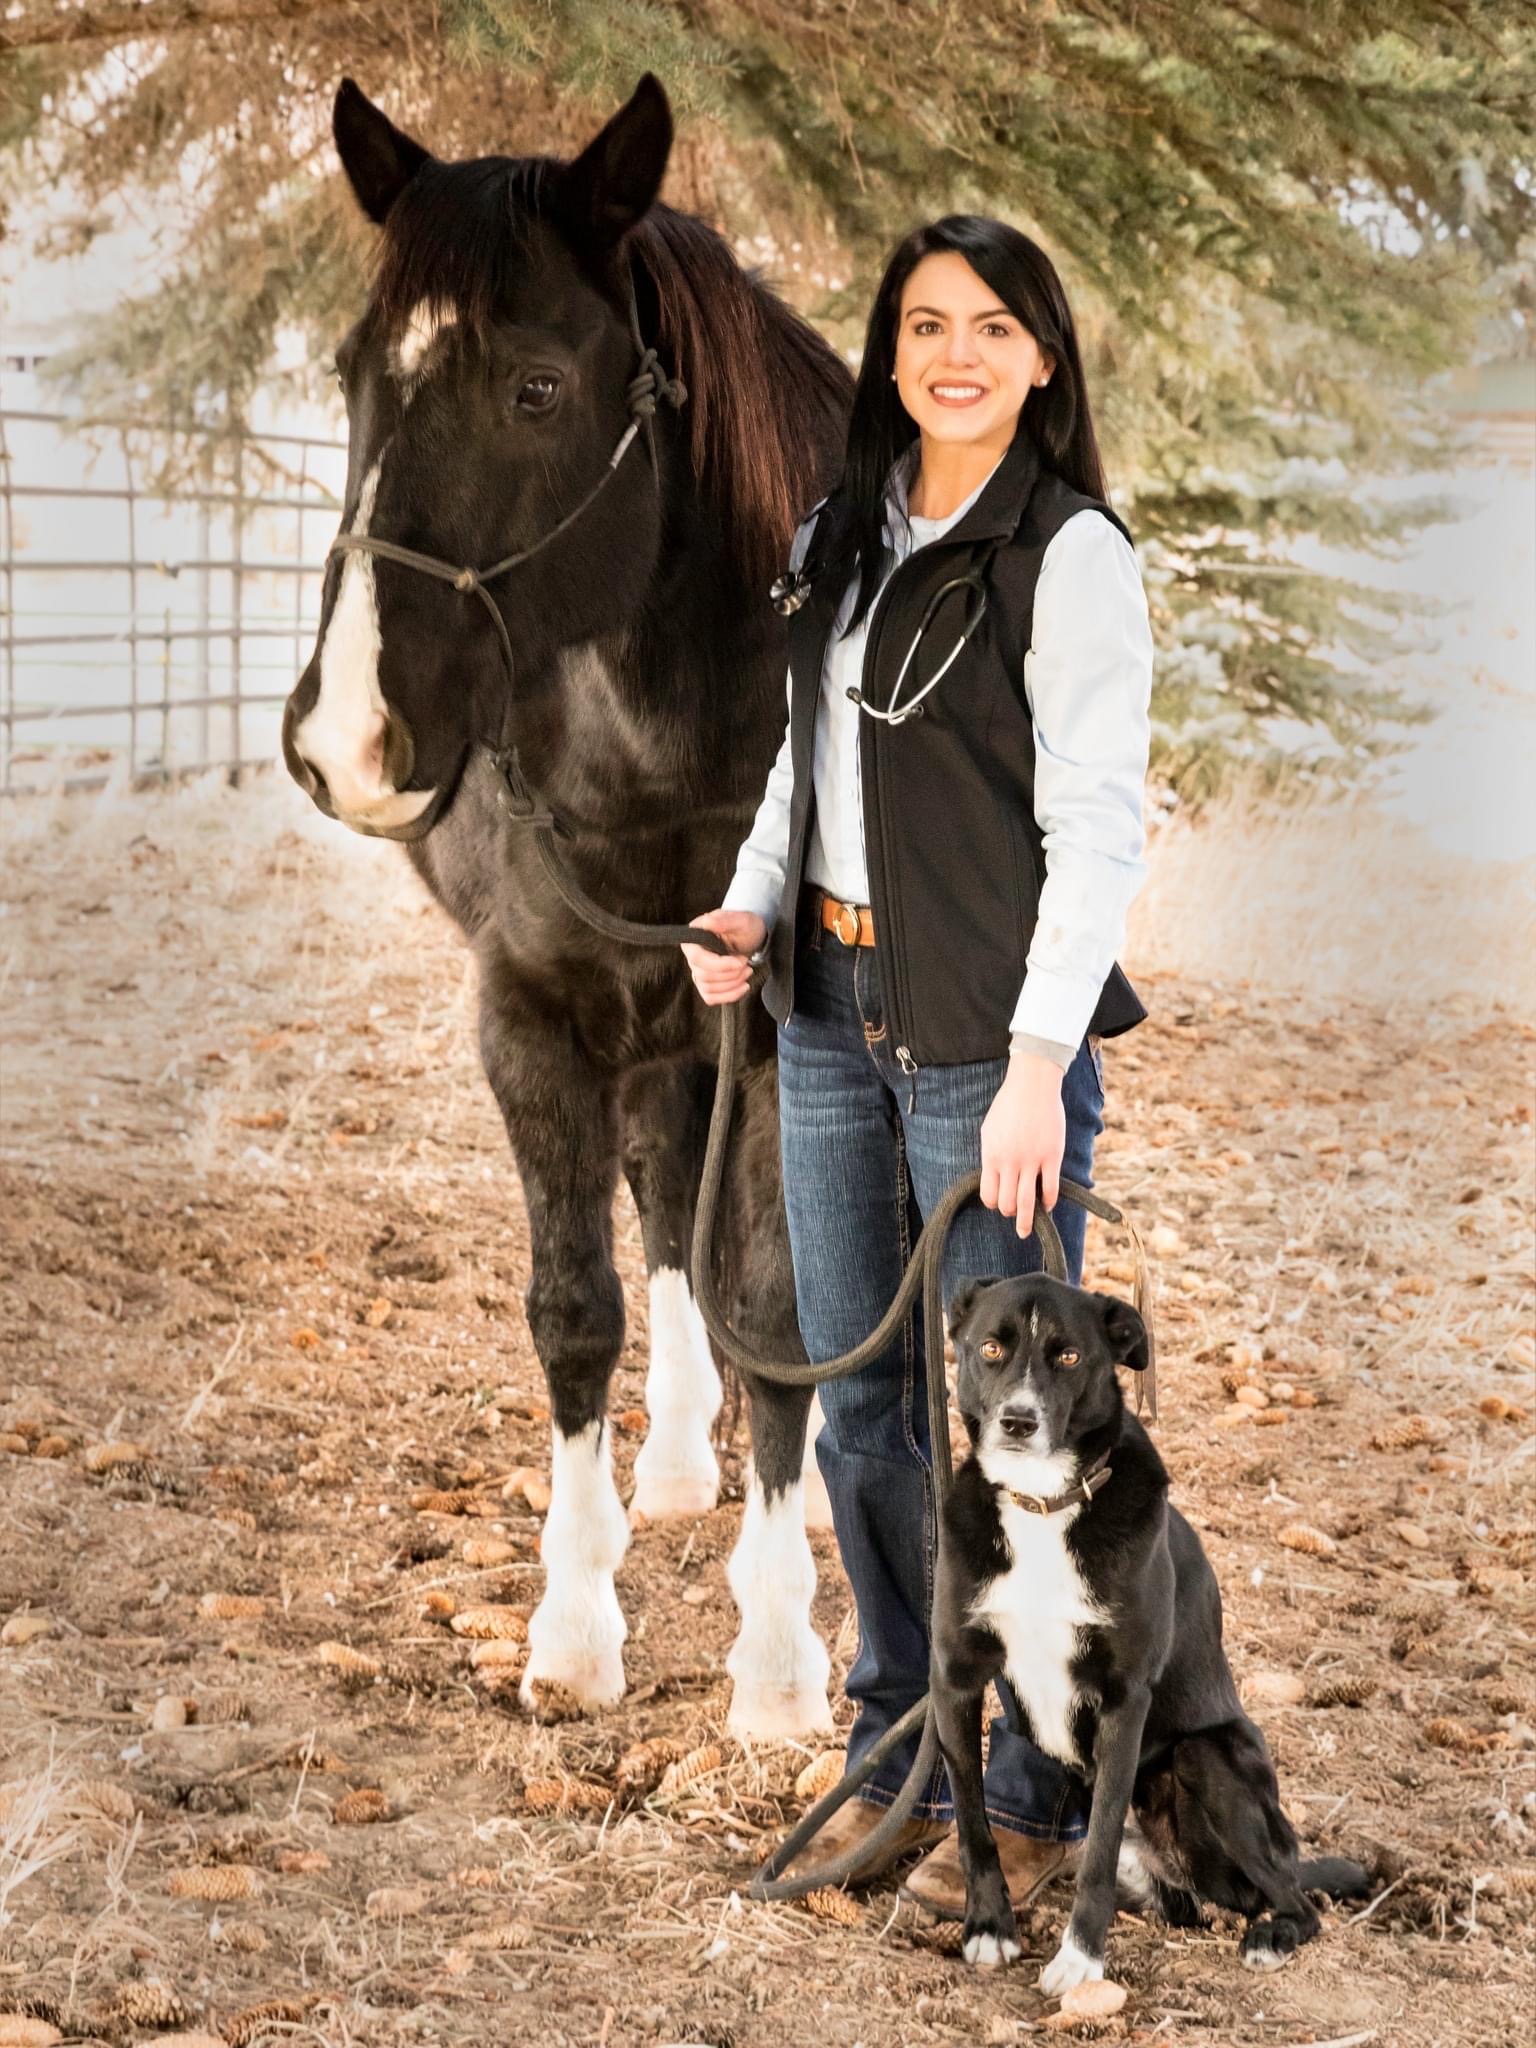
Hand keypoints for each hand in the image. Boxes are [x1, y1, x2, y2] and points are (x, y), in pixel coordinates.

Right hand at [681, 908, 766, 1004]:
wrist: (750, 937)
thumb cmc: (744, 927)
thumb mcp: (740, 919)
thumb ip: (725, 920)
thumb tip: (708, 921)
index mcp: (694, 937)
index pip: (697, 958)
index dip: (720, 964)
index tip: (741, 961)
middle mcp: (692, 955)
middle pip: (703, 975)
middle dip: (730, 974)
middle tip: (747, 965)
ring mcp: (698, 970)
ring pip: (708, 988)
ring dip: (732, 985)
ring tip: (747, 972)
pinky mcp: (706, 983)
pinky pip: (710, 997)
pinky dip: (728, 996)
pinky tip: (742, 987)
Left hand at [979, 1050, 1065, 1239]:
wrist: (1032, 1085)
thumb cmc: (1008, 1105)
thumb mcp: (989, 1130)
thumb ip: (991, 1154)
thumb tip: (992, 1176)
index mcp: (992, 1156)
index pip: (988, 1194)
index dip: (993, 1203)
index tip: (999, 1203)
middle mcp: (1010, 1162)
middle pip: (1007, 1203)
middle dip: (1010, 1213)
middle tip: (1014, 1215)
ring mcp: (1032, 1160)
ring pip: (1027, 1202)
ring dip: (1026, 1220)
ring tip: (1026, 1229)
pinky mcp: (1052, 1156)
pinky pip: (1050, 1188)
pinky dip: (1049, 1202)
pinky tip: (1048, 1205)